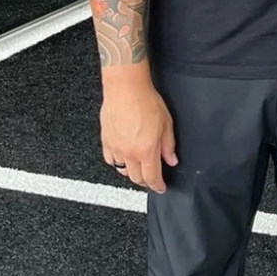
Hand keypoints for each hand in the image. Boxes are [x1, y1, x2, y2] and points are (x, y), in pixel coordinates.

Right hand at [100, 69, 178, 192]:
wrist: (126, 88)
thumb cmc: (146, 100)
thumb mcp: (166, 123)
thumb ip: (168, 145)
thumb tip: (171, 159)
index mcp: (146, 150)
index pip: (152, 177)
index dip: (158, 186)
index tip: (161, 188)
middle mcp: (129, 152)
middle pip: (136, 178)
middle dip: (146, 181)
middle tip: (152, 178)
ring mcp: (115, 147)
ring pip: (122, 170)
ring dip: (131, 173)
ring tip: (139, 168)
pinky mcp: (105, 140)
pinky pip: (110, 159)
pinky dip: (117, 162)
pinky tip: (123, 158)